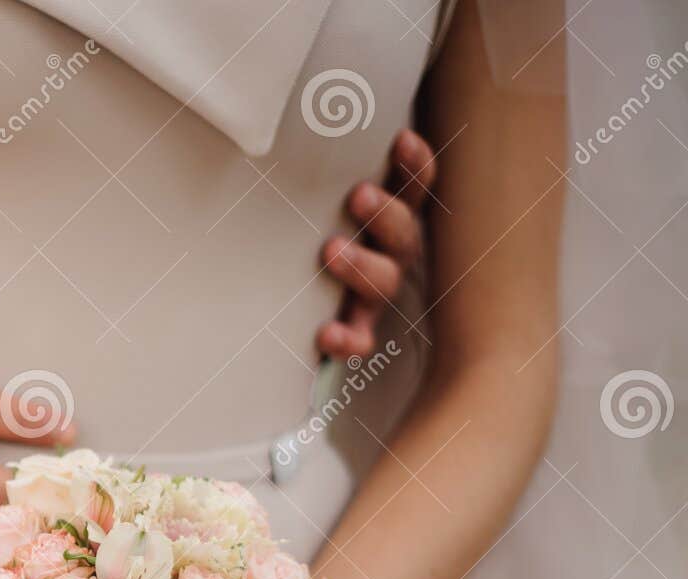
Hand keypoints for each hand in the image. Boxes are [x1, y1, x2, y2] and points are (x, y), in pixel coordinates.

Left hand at [316, 128, 438, 359]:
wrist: (302, 297)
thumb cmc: (316, 225)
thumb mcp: (320, 194)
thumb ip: (320, 164)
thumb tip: (292, 109)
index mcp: (391, 211)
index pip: (416, 183)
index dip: (415, 164)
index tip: (400, 139)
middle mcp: (391, 250)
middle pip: (403, 232)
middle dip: (385, 213)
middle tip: (358, 196)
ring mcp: (376, 291)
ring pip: (385, 280)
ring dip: (363, 266)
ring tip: (330, 251)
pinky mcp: (356, 327)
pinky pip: (360, 338)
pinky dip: (347, 339)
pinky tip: (328, 335)